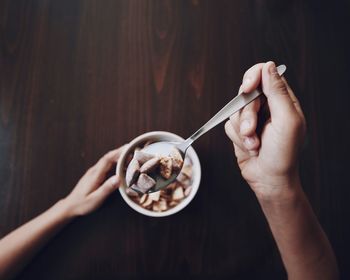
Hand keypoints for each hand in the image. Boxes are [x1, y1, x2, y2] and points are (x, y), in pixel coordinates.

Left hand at [62, 146, 124, 216]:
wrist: (70, 206)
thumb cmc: (82, 204)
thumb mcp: (95, 199)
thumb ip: (107, 188)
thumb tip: (118, 178)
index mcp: (95, 174)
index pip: (108, 159)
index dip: (119, 153)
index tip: (129, 149)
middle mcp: (95, 170)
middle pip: (109, 156)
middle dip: (121, 151)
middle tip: (134, 149)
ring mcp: (95, 171)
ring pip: (108, 160)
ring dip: (119, 156)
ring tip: (131, 155)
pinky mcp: (96, 174)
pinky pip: (107, 165)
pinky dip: (116, 162)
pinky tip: (123, 165)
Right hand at [225, 62, 305, 199]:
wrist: (269, 179)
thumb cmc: (283, 154)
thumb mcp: (286, 120)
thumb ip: (277, 92)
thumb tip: (269, 66)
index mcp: (282, 101)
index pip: (265, 74)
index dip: (253, 77)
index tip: (247, 89)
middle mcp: (266, 107)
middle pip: (245, 94)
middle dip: (247, 115)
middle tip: (253, 131)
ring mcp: (252, 119)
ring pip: (234, 111)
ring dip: (242, 131)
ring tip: (255, 144)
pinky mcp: (239, 130)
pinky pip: (228, 125)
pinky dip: (237, 138)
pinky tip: (250, 148)